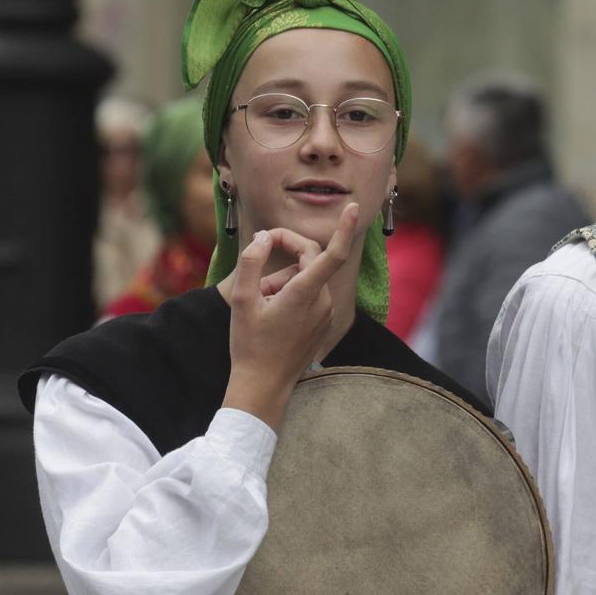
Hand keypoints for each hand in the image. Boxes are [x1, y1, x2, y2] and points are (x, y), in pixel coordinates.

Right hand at [220, 206, 359, 427]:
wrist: (264, 386)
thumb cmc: (250, 345)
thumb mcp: (242, 300)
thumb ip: (251, 261)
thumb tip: (263, 237)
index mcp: (305, 293)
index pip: (332, 254)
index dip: (344, 229)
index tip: (354, 208)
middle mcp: (322, 302)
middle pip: (309, 260)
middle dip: (282, 258)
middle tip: (255, 274)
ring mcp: (325, 314)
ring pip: (306, 279)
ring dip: (282, 281)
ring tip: (259, 304)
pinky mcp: (323, 323)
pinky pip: (309, 296)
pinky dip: (290, 295)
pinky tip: (271, 315)